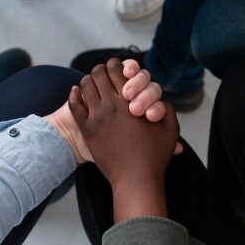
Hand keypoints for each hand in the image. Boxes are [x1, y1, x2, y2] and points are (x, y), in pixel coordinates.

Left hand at [45, 59, 174, 163]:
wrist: (135, 180)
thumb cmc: (154, 156)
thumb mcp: (170, 129)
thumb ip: (166, 108)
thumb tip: (161, 98)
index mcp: (131, 102)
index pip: (117, 70)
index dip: (117, 64)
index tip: (117, 66)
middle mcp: (111, 106)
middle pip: (98, 74)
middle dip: (101, 70)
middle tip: (103, 71)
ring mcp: (97, 118)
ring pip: (85, 86)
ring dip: (88, 81)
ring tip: (92, 82)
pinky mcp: (87, 130)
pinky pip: (75, 105)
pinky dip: (75, 95)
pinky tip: (77, 92)